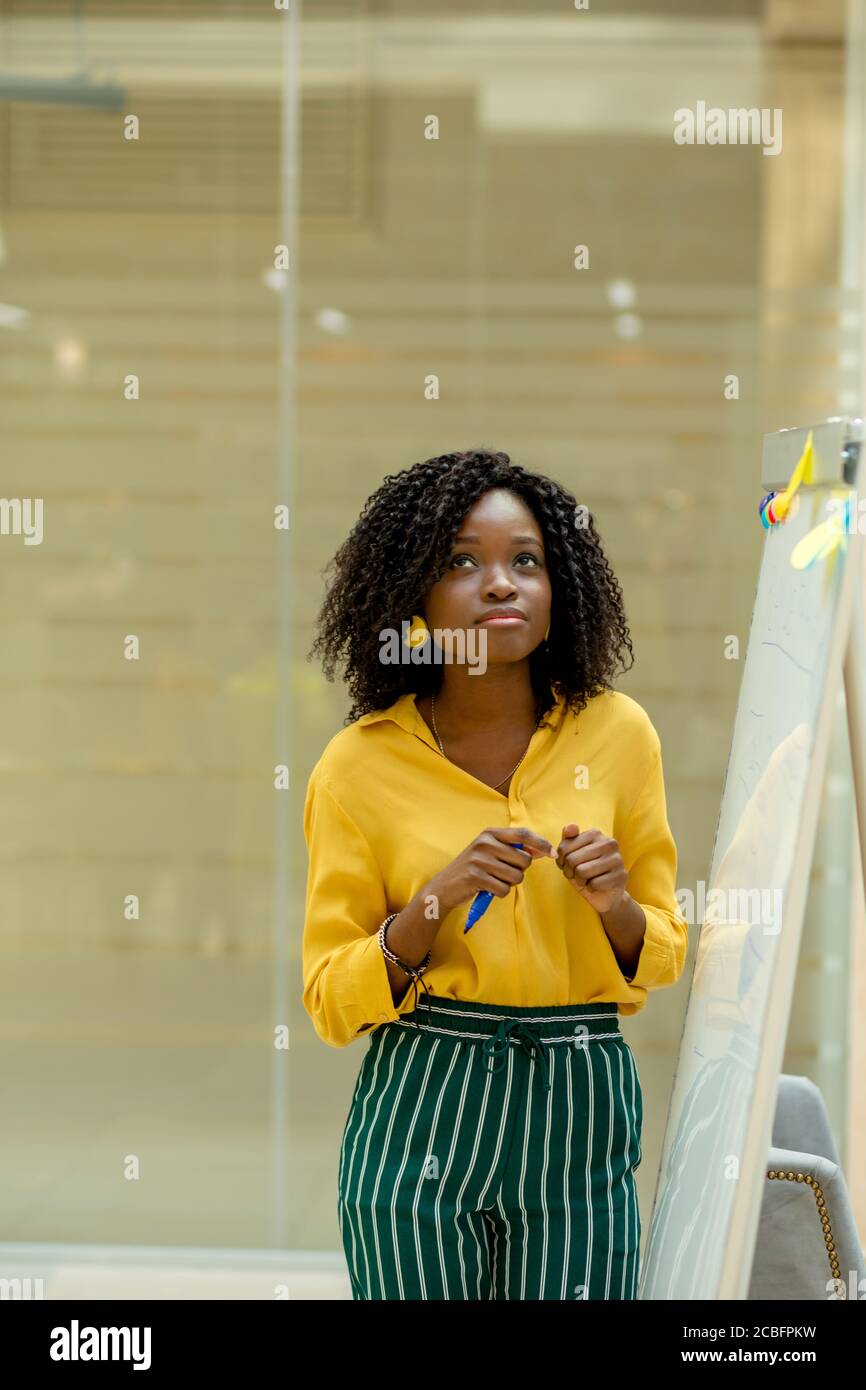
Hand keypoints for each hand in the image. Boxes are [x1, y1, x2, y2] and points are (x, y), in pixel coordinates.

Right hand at [432, 826, 553, 913]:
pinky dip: (500, 892)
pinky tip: (488, 889)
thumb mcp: (490, 851)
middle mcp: (484, 843)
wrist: (444, 886)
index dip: (541, 843)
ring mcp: (479, 860)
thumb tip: (541, 850)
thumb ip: (513, 849)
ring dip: (510, 883)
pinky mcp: (476, 877)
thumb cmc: (473, 868)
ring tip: (494, 880)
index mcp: (490, 833)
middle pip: (524, 859)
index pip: (523, 834)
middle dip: (520, 871)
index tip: (553, 853)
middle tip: (504, 873)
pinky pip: (504, 889)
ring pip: (516, 876)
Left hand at [555, 823, 627, 914]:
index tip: (567, 865)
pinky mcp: (622, 876)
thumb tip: (569, 826)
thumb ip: (568, 840)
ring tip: (586, 880)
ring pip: (582, 872)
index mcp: (596, 833)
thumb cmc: (584, 872)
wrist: (603, 894)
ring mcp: (617, 859)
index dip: (561, 861)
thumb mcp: (571, 855)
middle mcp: (609, 843)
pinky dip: (591, 888)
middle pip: (572, 860)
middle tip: (577, 875)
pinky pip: (594, 884)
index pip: (564, 848)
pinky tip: (596, 886)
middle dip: (570, 872)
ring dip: (580, 881)